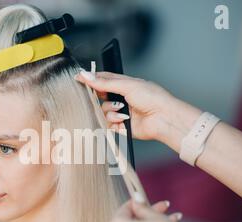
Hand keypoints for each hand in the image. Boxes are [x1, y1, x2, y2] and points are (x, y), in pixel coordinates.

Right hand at [75, 71, 201, 152]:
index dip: (90, 79)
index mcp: (124, 84)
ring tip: (122, 111)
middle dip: (99, 98)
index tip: (78, 79)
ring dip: (109, 111)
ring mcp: (120, 112)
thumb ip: (105, 82)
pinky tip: (123, 120)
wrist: (163, 118)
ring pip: (102, 111)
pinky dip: (113, 121)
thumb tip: (87, 75)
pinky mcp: (121, 125)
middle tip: (103, 97)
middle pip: (99, 96)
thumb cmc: (153, 98)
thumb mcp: (127, 85)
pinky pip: (107, 123)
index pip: (102, 79)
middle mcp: (121, 97)